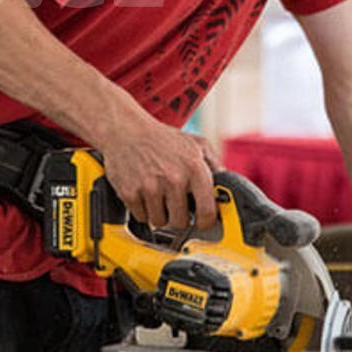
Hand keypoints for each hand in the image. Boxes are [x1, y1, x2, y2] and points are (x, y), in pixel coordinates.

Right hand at [98, 120, 217, 230]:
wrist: (125, 129)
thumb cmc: (161, 138)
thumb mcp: (196, 144)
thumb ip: (215, 166)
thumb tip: (226, 189)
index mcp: (194, 168)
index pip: (207, 212)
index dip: (205, 221)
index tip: (201, 221)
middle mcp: (173, 178)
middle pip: (181, 222)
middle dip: (179, 216)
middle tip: (175, 204)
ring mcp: (150, 187)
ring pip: (160, 222)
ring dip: (160, 214)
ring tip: (158, 196)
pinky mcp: (130, 193)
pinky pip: (141, 217)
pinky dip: (143, 210)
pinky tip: (144, 194)